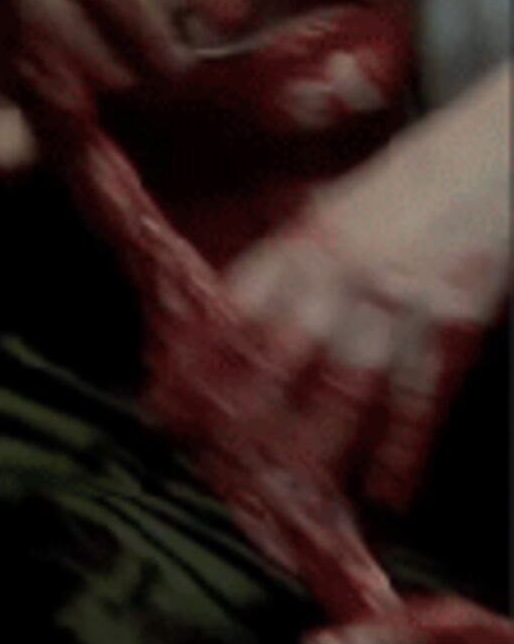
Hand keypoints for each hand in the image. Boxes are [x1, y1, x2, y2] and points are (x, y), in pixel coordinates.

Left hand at [218, 65, 511, 508]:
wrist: (495, 152)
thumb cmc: (410, 180)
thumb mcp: (329, 209)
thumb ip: (283, 263)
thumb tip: (226, 316)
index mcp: (304, 243)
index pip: (232, 312)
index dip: (193, 364)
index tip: (163, 402)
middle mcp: (342, 276)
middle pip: (275, 358)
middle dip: (234, 414)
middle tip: (205, 458)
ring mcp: (399, 304)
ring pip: (343, 388)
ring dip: (308, 446)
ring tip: (282, 491)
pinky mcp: (455, 324)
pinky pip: (422, 396)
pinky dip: (403, 449)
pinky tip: (386, 491)